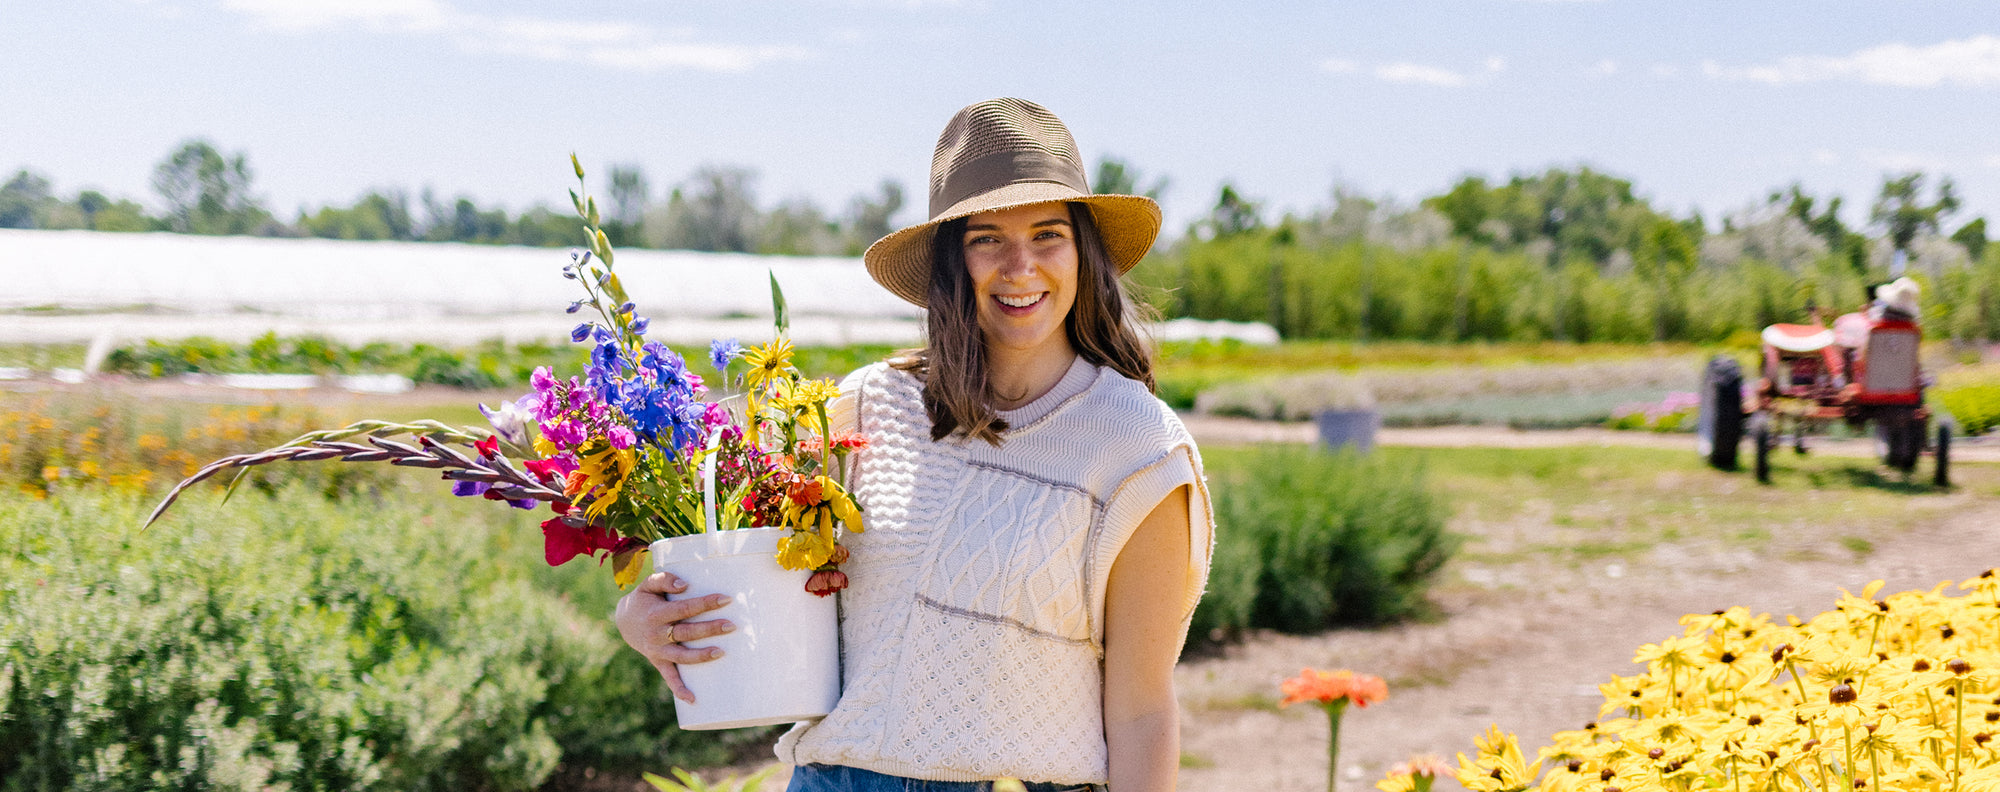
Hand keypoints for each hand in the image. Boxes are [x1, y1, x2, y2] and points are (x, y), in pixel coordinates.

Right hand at [615, 571, 734, 702]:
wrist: (624, 621)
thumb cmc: (644, 599)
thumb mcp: (648, 584)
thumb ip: (664, 579)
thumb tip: (685, 585)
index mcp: (657, 613)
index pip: (685, 608)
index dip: (706, 603)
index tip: (726, 599)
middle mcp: (658, 634)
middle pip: (687, 632)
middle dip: (710, 629)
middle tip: (732, 625)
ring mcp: (658, 650)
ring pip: (682, 656)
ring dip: (701, 656)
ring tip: (721, 652)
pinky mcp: (658, 661)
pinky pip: (669, 677)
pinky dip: (679, 689)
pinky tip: (693, 699)